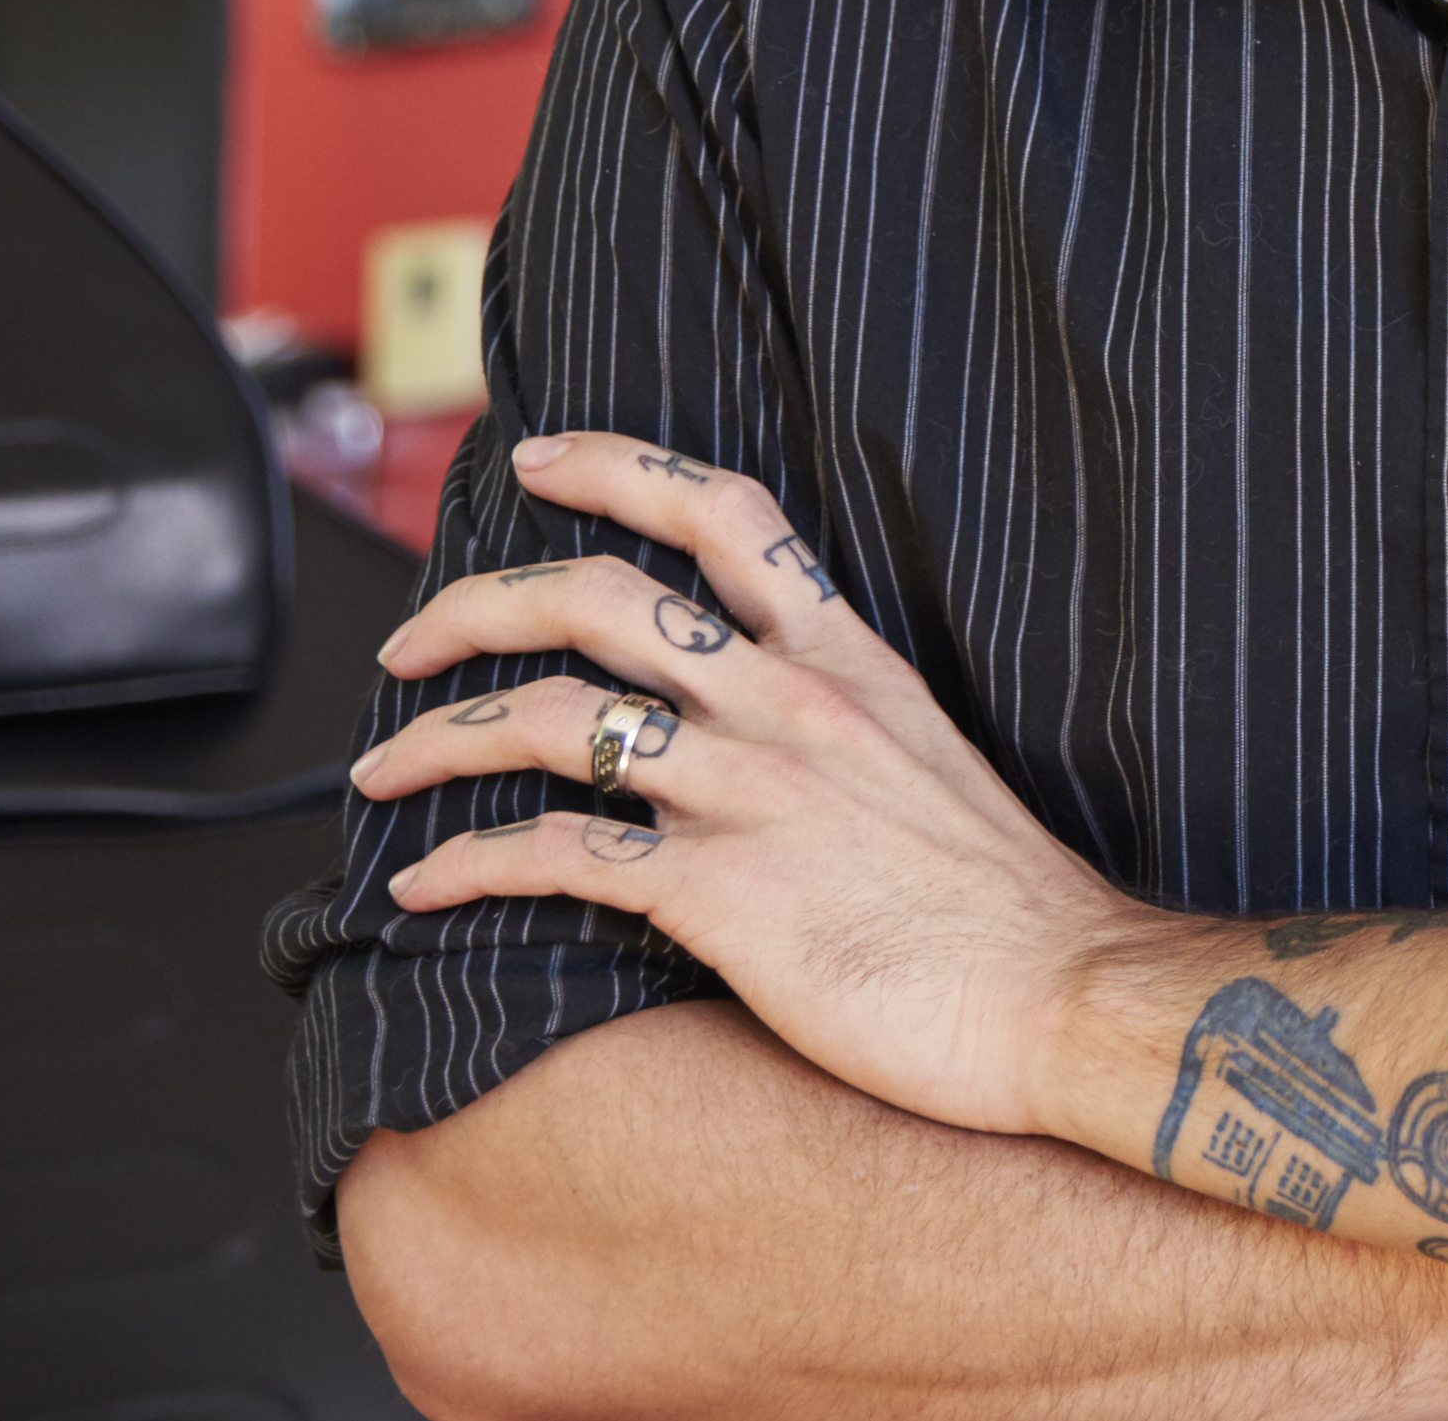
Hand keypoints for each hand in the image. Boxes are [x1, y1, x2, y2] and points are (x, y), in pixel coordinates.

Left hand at [352, 434, 1156, 1143]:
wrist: (1065, 990)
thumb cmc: (1004, 899)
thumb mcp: (928, 755)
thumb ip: (838, 719)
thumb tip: (746, 721)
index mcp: (850, 660)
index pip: (725, 513)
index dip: (616, 466)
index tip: (537, 458)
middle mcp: (792, 705)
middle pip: (600, 599)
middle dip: (475, 605)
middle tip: (411, 641)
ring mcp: (754, 794)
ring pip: (554, 718)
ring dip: (441, 736)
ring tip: (382, 769)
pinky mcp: (723, 894)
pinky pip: (558, 856)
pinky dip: (467, 866)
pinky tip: (423, 887)